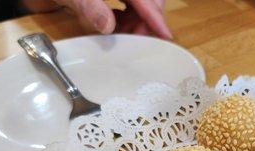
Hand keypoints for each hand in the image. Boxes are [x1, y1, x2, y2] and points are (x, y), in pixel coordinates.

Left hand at [54, 0, 171, 38]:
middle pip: (149, 1)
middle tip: (135, 42)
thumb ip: (88, 6)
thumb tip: (108, 26)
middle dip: (146, 23)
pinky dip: (126, 21)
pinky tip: (115, 28)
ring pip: (140, 6)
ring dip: (135, 24)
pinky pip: (129, 7)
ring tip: (123, 38)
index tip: (166, 36)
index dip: (155, 17)